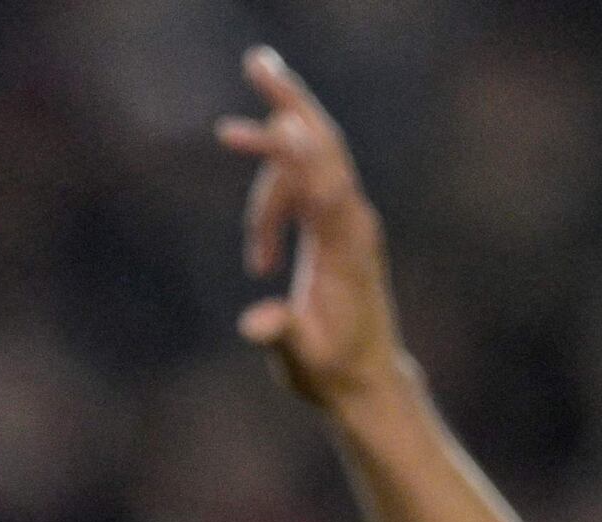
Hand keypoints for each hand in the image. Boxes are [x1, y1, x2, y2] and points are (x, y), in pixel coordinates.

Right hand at [222, 46, 408, 410]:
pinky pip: (304, 182)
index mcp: (346, 247)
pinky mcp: (337, 224)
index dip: (298, 151)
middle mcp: (353, 220)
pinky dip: (274, 191)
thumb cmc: (331, 373)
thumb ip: (281, 336)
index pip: (323, 183)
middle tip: (257, 60)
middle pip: (324, 144)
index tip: (275, 119)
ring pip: (309, 159)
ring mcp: (348, 218)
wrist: (366, 380)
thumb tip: (256, 323)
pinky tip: (257, 251)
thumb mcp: (302, 363)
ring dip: (270, 153)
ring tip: (235, 169)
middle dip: (290, 103)